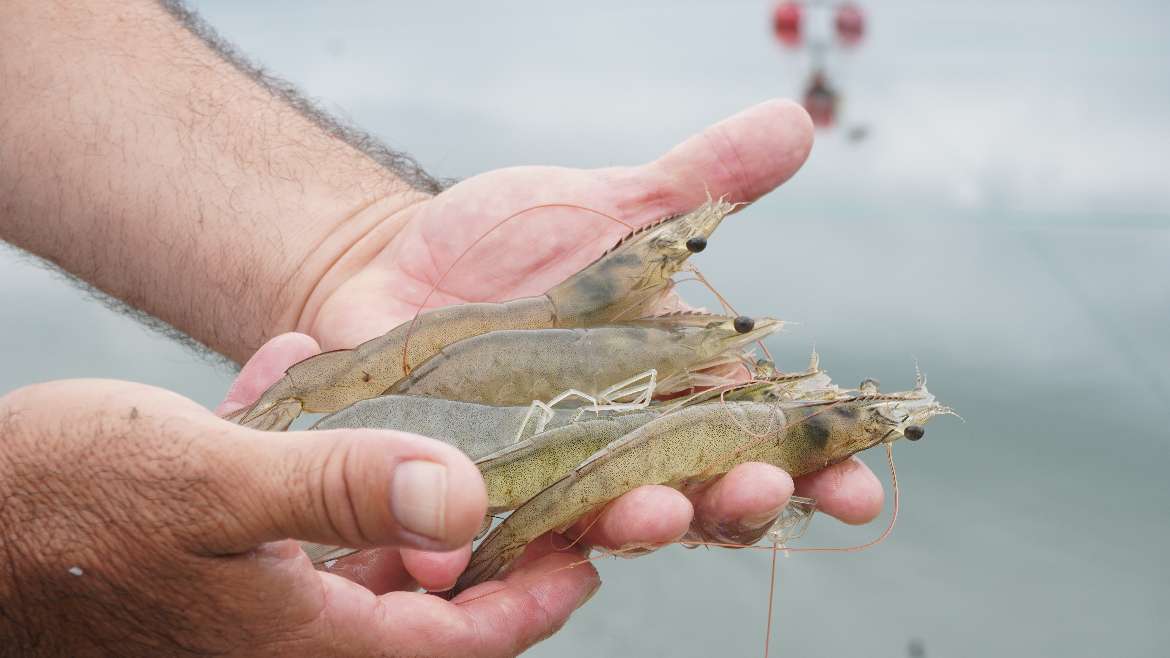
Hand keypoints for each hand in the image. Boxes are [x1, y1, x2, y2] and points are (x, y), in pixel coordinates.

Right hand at [0, 368, 595, 655]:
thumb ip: (341, 487)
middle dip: (477, 535)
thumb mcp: (215, 485)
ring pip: (360, 550)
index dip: (529, 602)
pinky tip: (299, 377)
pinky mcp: (221, 566)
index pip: (456, 645)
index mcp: (306, 644)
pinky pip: (294, 517)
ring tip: (415, 404)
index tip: (583, 553)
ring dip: (387, 475)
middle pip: (423, 600)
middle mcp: (290, 636)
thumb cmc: (65, 508)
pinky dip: (313, 455)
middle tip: (527, 469)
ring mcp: (254, 602)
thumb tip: (467, 496)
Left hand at [292, 100, 884, 554]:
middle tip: (759, 488)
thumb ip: (702, 180)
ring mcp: (546, 473)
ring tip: (655, 513)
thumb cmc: (518, 242)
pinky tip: (486, 548)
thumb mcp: (612, 208)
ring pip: (606, 523)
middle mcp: (620, 448)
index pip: (763, 442)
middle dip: (736, 503)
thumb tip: (797, 119)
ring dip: (640, 526)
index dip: (818, 471)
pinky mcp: (466, 481)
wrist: (398, 257)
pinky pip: (484, 525)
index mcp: (675, 391)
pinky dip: (490, 542)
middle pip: (699, 498)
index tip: (859, 484)